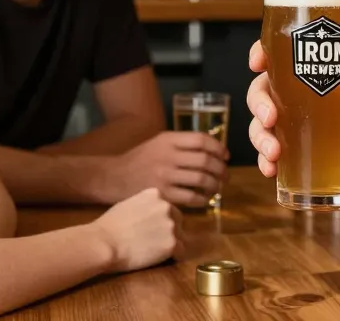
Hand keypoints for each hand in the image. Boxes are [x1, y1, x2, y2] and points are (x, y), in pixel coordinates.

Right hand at [92, 188, 184, 272]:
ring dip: (171, 244)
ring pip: (180, 236)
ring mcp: (171, 225)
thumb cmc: (108, 226)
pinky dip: (173, 257)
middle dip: (169, 231)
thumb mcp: (128, 205)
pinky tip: (159, 259)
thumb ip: (144, 206)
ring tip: (153, 252)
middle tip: (153, 242)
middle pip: (177, 220)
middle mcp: (167, 206)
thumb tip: (149, 214)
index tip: (151, 229)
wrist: (103, 243)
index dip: (160, 220)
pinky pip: (180, 251)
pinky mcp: (172, 244)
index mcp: (156, 195)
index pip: (167, 207)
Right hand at [107, 132, 228, 207]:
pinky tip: (204, 200)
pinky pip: (191, 197)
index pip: (201, 140)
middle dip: (221, 169)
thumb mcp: (158, 143)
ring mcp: (165, 176)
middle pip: (205, 160)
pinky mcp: (162, 195)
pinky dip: (202, 199)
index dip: (218, 148)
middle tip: (226, 176)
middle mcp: (168, 156)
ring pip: (201, 179)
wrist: (113, 177)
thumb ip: (180, 144)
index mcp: (168, 140)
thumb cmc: (138, 160)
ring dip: (215, 185)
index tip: (226, 156)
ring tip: (217, 188)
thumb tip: (210, 150)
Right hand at [246, 40, 339, 193]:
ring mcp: (304, 126)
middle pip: (266, 89)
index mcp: (329, 73)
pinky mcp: (305, 154)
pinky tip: (270, 170)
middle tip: (270, 118)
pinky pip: (273, 154)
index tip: (258, 61)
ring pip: (264, 123)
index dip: (265, 52)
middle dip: (258, 101)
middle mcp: (309, 96)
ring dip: (259, 136)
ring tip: (273, 154)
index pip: (288, 53)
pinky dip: (266, 160)